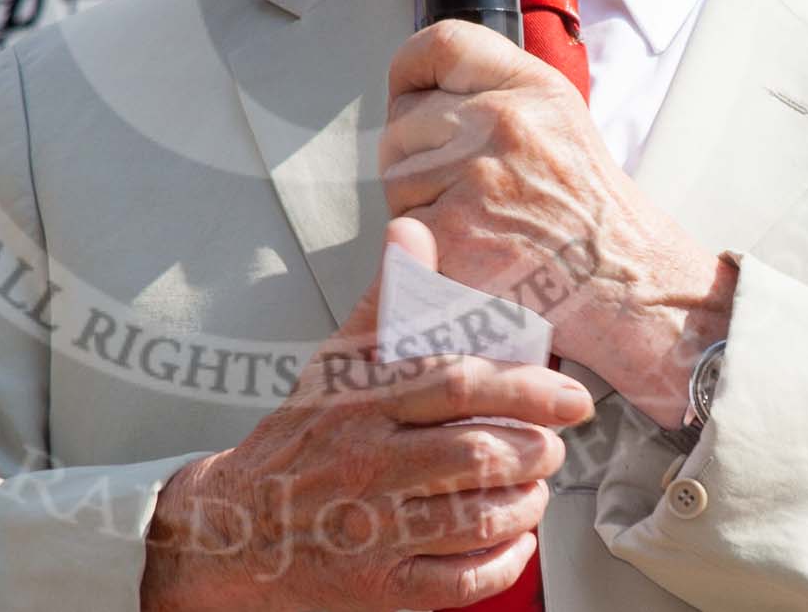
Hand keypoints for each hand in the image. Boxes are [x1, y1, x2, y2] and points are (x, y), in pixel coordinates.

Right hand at [142, 218, 593, 611]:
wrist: (236, 525)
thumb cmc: (300, 438)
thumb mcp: (334, 361)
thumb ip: (383, 298)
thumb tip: (412, 230)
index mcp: (362, 403)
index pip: (455, 384)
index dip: (525, 388)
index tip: (571, 396)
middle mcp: (367, 464)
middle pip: (476, 453)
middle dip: (536, 450)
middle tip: (552, 446)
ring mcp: (373, 530)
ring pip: (476, 517)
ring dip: (526, 503)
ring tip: (535, 488)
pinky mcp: (379, 586)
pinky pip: (460, 579)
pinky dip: (501, 560)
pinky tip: (512, 539)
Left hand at [379, 21, 734, 424]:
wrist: (625, 284)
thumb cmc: (591, 216)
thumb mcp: (558, 121)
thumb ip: (495, 94)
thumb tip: (422, 94)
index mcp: (531, 88)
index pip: (440, 46)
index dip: (411, 71)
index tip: (408, 92)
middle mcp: (502, 123)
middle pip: (404, 120)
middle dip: (415, 156)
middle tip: (462, 188)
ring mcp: (475, 178)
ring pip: (396, 176)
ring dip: (417, 203)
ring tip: (474, 222)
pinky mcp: (452, 235)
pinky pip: (401, 229)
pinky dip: (421, 249)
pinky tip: (467, 253)